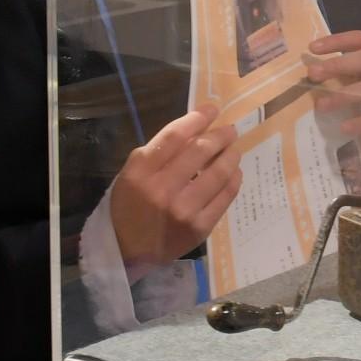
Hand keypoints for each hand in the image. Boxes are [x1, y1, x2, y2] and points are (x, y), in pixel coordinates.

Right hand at [110, 107, 241, 270]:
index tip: (212, 109)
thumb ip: (160, 152)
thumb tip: (197, 130)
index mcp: (141, 171)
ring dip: (231, 156)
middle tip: (230, 130)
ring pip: (218, 173)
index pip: (175, 136)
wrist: (126, 250)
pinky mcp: (199, 228)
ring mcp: (183, 210)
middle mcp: (162, 189)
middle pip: (200, 151)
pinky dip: (233, 180)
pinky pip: (224, 197)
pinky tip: (234, 173)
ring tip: (234, 150)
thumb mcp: (132, 173)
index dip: (197, 118)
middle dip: (220, 135)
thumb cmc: (128, 206)